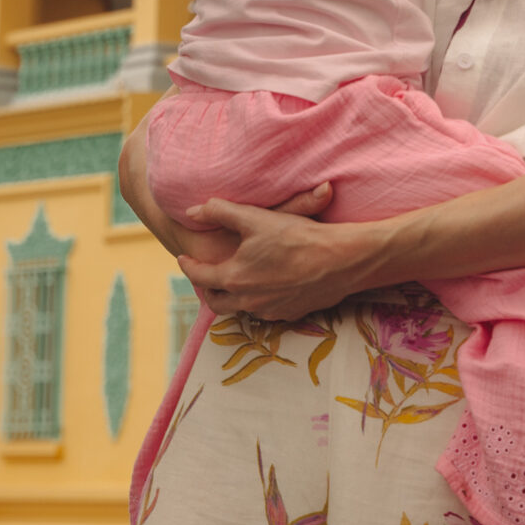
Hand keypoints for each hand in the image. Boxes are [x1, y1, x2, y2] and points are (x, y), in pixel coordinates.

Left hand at [177, 194, 387, 320]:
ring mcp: (271, 311)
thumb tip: (192, 211)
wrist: (342, 260)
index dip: (188, 266)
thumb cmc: (298, 237)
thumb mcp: (255, 217)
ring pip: (241, 309)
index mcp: (235, 278)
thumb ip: (220, 211)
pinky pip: (266, 312)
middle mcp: (249, 301)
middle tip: (204, 277)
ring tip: (233, 282)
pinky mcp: (292, 314)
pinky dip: (257, 301)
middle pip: (216, 302)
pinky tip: (264, 289)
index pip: (200, 276)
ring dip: (233, 297)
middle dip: (207, 289)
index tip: (183, 259)